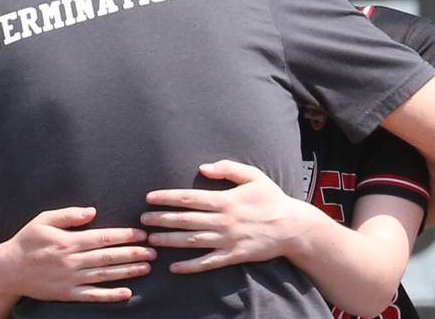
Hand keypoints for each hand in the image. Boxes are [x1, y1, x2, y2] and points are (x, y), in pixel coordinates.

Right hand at [0, 206, 154, 302]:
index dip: (125, 236)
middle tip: (154, 250)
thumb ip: (69, 215)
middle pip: (108, 257)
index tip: (142, 233)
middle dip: (133, 253)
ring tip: (147, 267)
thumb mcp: (44, 220)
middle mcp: (71, 261)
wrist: (6, 270)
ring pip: (104, 276)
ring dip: (127, 272)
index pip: (103, 238)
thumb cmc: (27, 241)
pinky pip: (92, 296)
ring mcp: (69, 280)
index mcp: (68, 242)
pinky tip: (127, 293)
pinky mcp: (66, 294)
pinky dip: (110, 295)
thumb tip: (93, 211)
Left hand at [141, 160, 308, 272]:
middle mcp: (223, 221)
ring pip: (193, 242)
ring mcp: (227, 240)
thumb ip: (227, 168)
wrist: (292, 227)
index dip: (167, 198)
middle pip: (186, 220)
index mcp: (225, 200)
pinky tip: (174, 267)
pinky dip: (190, 266)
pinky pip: (208, 262)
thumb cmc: (271, 198)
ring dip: (170, 241)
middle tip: (142, 220)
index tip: (150, 198)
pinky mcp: (233, 256)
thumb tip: (202, 168)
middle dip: (162, 220)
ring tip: (152, 240)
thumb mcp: (253, 175)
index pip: (189, 198)